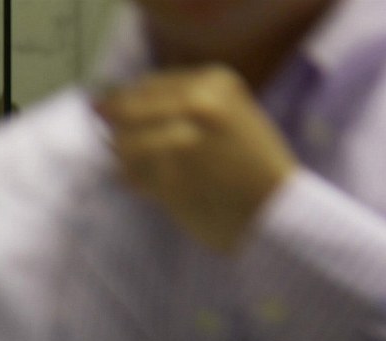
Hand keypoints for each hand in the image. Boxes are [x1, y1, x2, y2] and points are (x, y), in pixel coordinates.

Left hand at [94, 65, 298, 254]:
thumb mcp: (228, 115)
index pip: (147, 85)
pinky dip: (132, 181)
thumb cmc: (253, 167)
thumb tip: (106, 103)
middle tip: (120, 146)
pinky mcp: (172, 178)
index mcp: (214, 82)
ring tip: (138, 170)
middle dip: (119, 130)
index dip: (124, 103)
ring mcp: (184, 140)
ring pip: (124, 143)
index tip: (112, 114)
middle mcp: (198, 104)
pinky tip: (147, 187)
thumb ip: (179, 104)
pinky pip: (131, 174)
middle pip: (127, 110)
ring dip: (124, 159)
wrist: (279, 213)